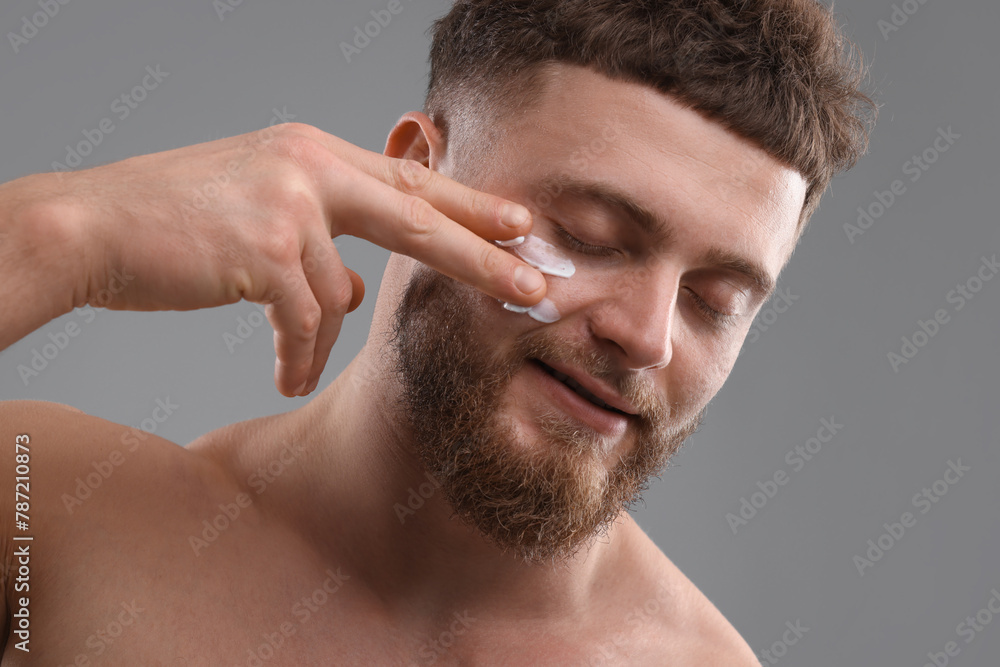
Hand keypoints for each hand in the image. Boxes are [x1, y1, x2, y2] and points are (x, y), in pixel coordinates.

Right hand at [41, 122, 544, 395]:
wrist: (90, 227)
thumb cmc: (171, 224)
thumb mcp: (257, 211)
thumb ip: (317, 240)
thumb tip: (357, 289)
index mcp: (312, 152)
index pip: (409, 179)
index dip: (469, 202)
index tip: (521, 221)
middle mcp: (310, 166)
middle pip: (420, 217)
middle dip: (484, 256)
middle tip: (537, 286)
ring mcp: (291, 205)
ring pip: (339, 294)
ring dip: (311, 336)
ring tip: (288, 360)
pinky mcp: (268, 251)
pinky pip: (306, 323)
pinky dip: (296, 355)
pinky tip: (284, 375)